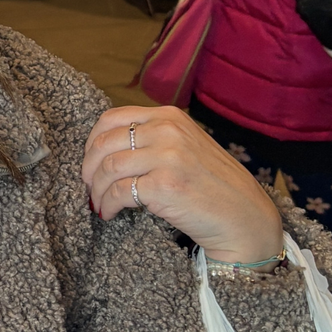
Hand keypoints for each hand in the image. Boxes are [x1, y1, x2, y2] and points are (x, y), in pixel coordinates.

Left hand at [81, 106, 282, 263]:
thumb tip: (103, 148)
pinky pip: (118, 192)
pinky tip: (109, 213)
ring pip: (108, 168)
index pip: (111, 119)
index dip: (92, 142)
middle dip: (88, 168)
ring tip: (99, 203)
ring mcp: (167, 156)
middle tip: (89, 186)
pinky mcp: (164, 185)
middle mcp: (167, 131)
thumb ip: (152, 138)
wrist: (243, 214)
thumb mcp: (184, 145)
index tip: (90, 161)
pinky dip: (107, 205)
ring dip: (96, 190)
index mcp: (169, 116)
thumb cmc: (210, 184)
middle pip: (104, 143)